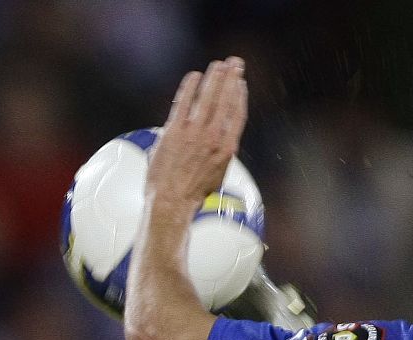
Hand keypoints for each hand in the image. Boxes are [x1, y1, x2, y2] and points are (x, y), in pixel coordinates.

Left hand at [146, 57, 247, 211]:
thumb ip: (222, 154)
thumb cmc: (192, 194)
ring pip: (207, 96)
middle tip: (234, 63)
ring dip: (214, 77)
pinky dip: (190, 86)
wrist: (171, 202)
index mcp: (227, 147)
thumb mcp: (218, 174)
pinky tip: (194, 76)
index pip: (238, 113)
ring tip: (217, 65)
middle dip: (231, 77)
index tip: (240, 84)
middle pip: (225, 99)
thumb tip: (222, 143)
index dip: (240, 95)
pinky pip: (184, 101)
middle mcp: (213, 137)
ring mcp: (194, 133)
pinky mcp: (174, 131)